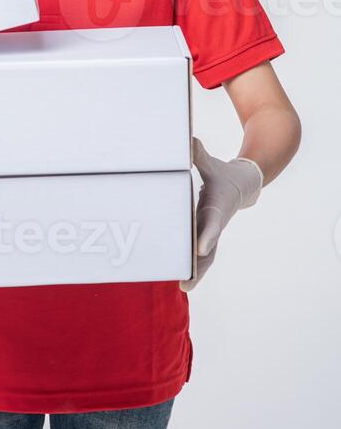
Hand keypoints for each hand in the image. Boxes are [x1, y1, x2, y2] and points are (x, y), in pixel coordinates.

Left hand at [180, 136, 262, 291]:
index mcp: (217, 206)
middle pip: (209, 247)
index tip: (201, 248)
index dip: (207, 235)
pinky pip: (203, 254)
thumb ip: (199, 155)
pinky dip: (196, 266)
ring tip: (184, 287)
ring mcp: (214, 230)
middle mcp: (217, 222)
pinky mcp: (210, 234)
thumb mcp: (211, 163)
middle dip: (198, 265)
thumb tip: (189, 141)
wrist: (243, 184)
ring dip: (197, 271)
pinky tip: (184, 280)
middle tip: (186, 282)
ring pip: (207, 255)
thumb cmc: (223, 174)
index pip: (212, 222)